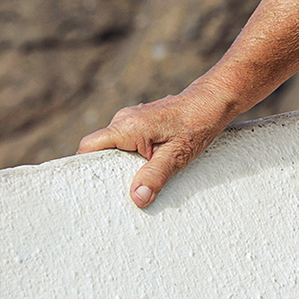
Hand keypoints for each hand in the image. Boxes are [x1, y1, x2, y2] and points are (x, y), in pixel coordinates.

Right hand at [77, 77, 238, 208]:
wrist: (214, 100)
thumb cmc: (198, 123)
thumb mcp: (178, 155)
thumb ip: (155, 176)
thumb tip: (137, 198)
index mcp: (126, 127)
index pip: (88, 148)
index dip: (84, 169)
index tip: (89, 190)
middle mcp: (124, 120)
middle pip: (99, 150)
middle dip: (105, 172)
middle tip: (116, 195)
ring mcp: (131, 120)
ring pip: (113, 147)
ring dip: (121, 165)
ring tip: (134, 184)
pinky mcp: (141, 123)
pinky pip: (126, 142)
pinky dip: (131, 157)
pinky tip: (146, 170)